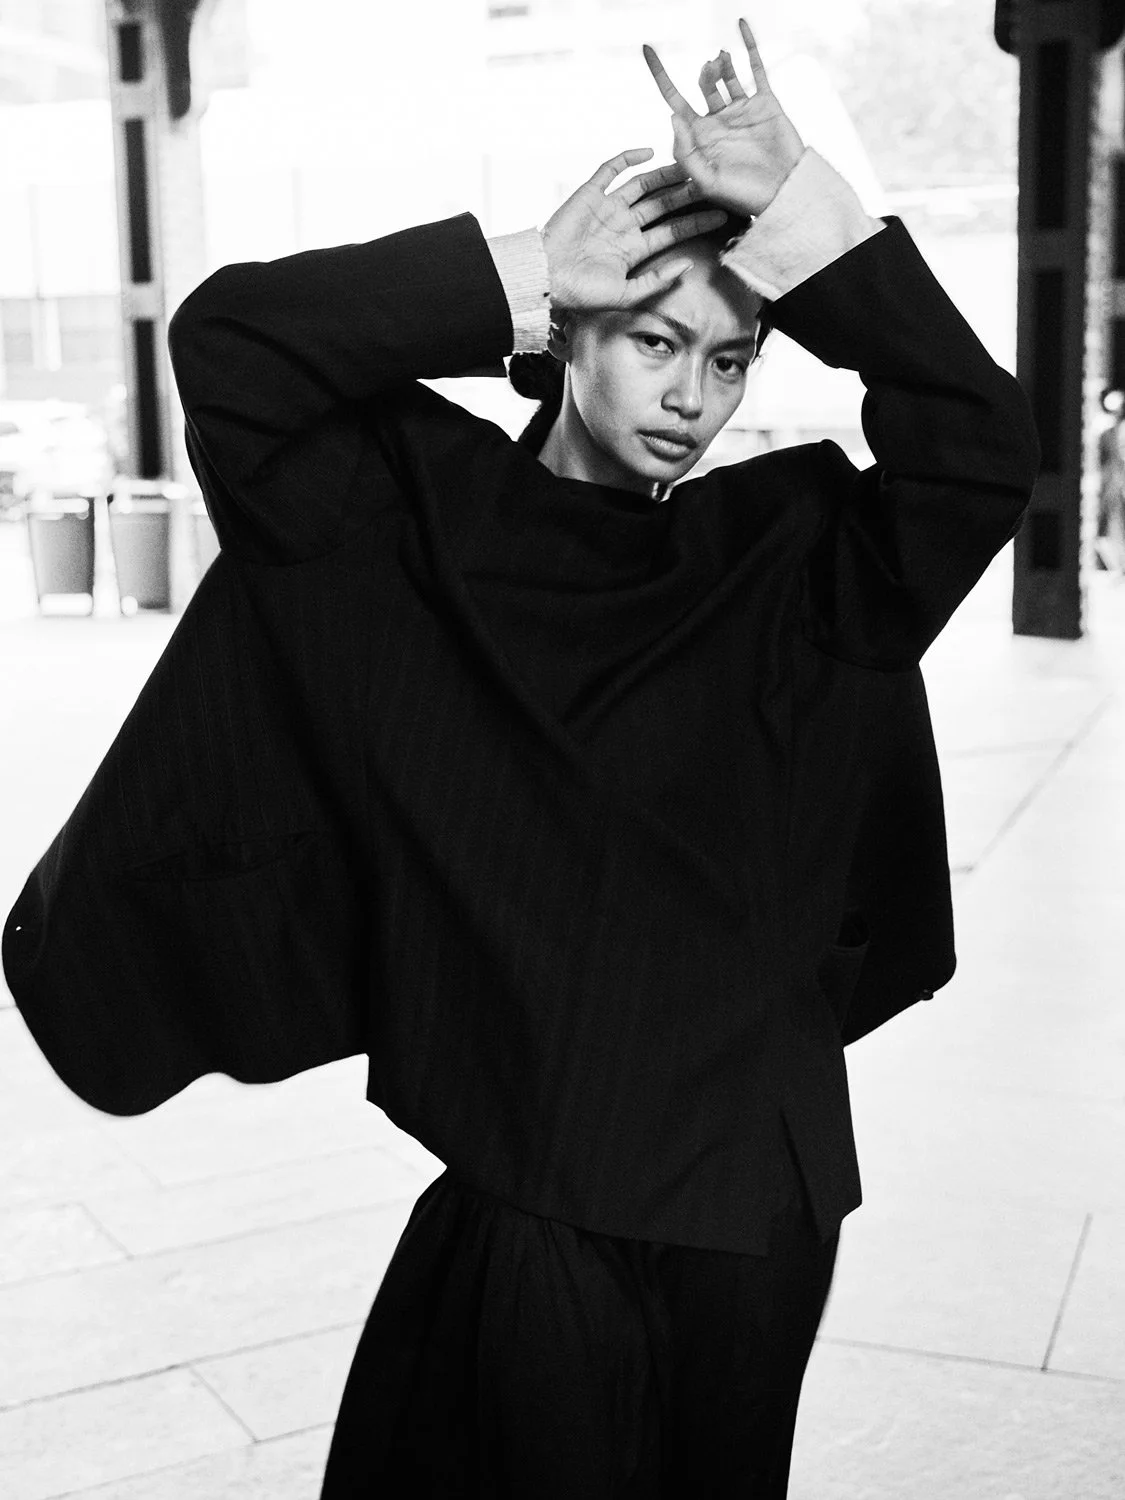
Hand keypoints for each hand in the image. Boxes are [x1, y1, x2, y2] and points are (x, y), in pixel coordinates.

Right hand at [542, 148, 728, 312]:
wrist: (546, 279)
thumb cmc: (582, 294)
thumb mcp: (626, 295)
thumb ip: (657, 281)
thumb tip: (687, 265)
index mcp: (633, 249)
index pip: (673, 230)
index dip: (697, 221)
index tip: (722, 214)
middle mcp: (623, 225)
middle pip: (663, 203)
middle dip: (686, 193)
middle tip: (712, 180)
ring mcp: (607, 208)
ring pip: (643, 184)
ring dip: (665, 173)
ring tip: (690, 162)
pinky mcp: (589, 194)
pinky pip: (611, 170)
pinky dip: (628, 158)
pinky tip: (649, 151)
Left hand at [643, 17, 804, 217]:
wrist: (785, 195)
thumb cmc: (744, 197)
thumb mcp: (706, 182)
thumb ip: (685, 152)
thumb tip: (671, 115)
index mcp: (700, 137)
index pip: (674, 100)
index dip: (660, 75)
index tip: (646, 48)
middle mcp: (719, 120)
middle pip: (702, 83)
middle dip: (704, 73)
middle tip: (709, 69)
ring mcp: (742, 110)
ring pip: (726, 75)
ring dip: (721, 64)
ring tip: (721, 60)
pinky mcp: (765, 103)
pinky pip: (756, 68)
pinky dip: (748, 46)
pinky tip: (740, 23)